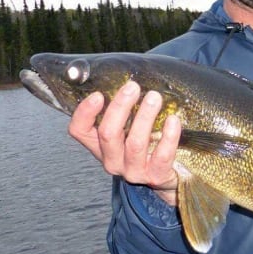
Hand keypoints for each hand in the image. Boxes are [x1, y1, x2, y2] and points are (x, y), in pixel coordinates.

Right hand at [68, 80, 180, 205]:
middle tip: (133, 87)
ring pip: (135, 143)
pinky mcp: (156, 176)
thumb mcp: (128, 127)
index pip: (79, 130)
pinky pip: (162, 156)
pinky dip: (169, 136)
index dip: (84, 112)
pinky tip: (173, 119)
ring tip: (154, 97)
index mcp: (100, 145)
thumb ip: (123, 107)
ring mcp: (133, 170)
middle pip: (108, 134)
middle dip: (120, 107)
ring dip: (144, 117)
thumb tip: (127, 77)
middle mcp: (112, 160)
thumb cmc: (145, 142)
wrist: (167, 175)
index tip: (98, 94)